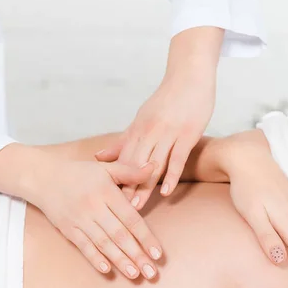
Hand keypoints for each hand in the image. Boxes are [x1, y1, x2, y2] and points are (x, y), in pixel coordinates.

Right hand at [31, 156, 162, 280]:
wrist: (43, 178)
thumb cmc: (79, 173)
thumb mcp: (106, 167)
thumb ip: (130, 171)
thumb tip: (154, 167)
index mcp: (107, 192)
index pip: (131, 218)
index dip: (145, 237)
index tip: (158, 253)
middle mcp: (94, 207)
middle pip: (119, 235)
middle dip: (137, 255)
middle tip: (151, 272)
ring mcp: (80, 220)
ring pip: (103, 243)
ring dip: (120, 260)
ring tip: (134, 274)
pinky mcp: (68, 229)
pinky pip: (83, 246)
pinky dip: (94, 258)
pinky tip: (107, 270)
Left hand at [96, 70, 214, 209]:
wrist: (189, 76)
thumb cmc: (165, 101)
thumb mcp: (140, 120)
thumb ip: (122, 141)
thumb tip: (98, 157)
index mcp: (136, 130)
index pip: (123, 160)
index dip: (115, 181)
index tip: (107, 200)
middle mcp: (149, 132)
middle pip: (134, 166)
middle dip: (126, 189)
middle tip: (118, 211)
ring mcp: (169, 133)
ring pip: (153, 165)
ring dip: (144, 187)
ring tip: (137, 208)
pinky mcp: (187, 134)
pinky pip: (177, 158)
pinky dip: (171, 176)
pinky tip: (165, 192)